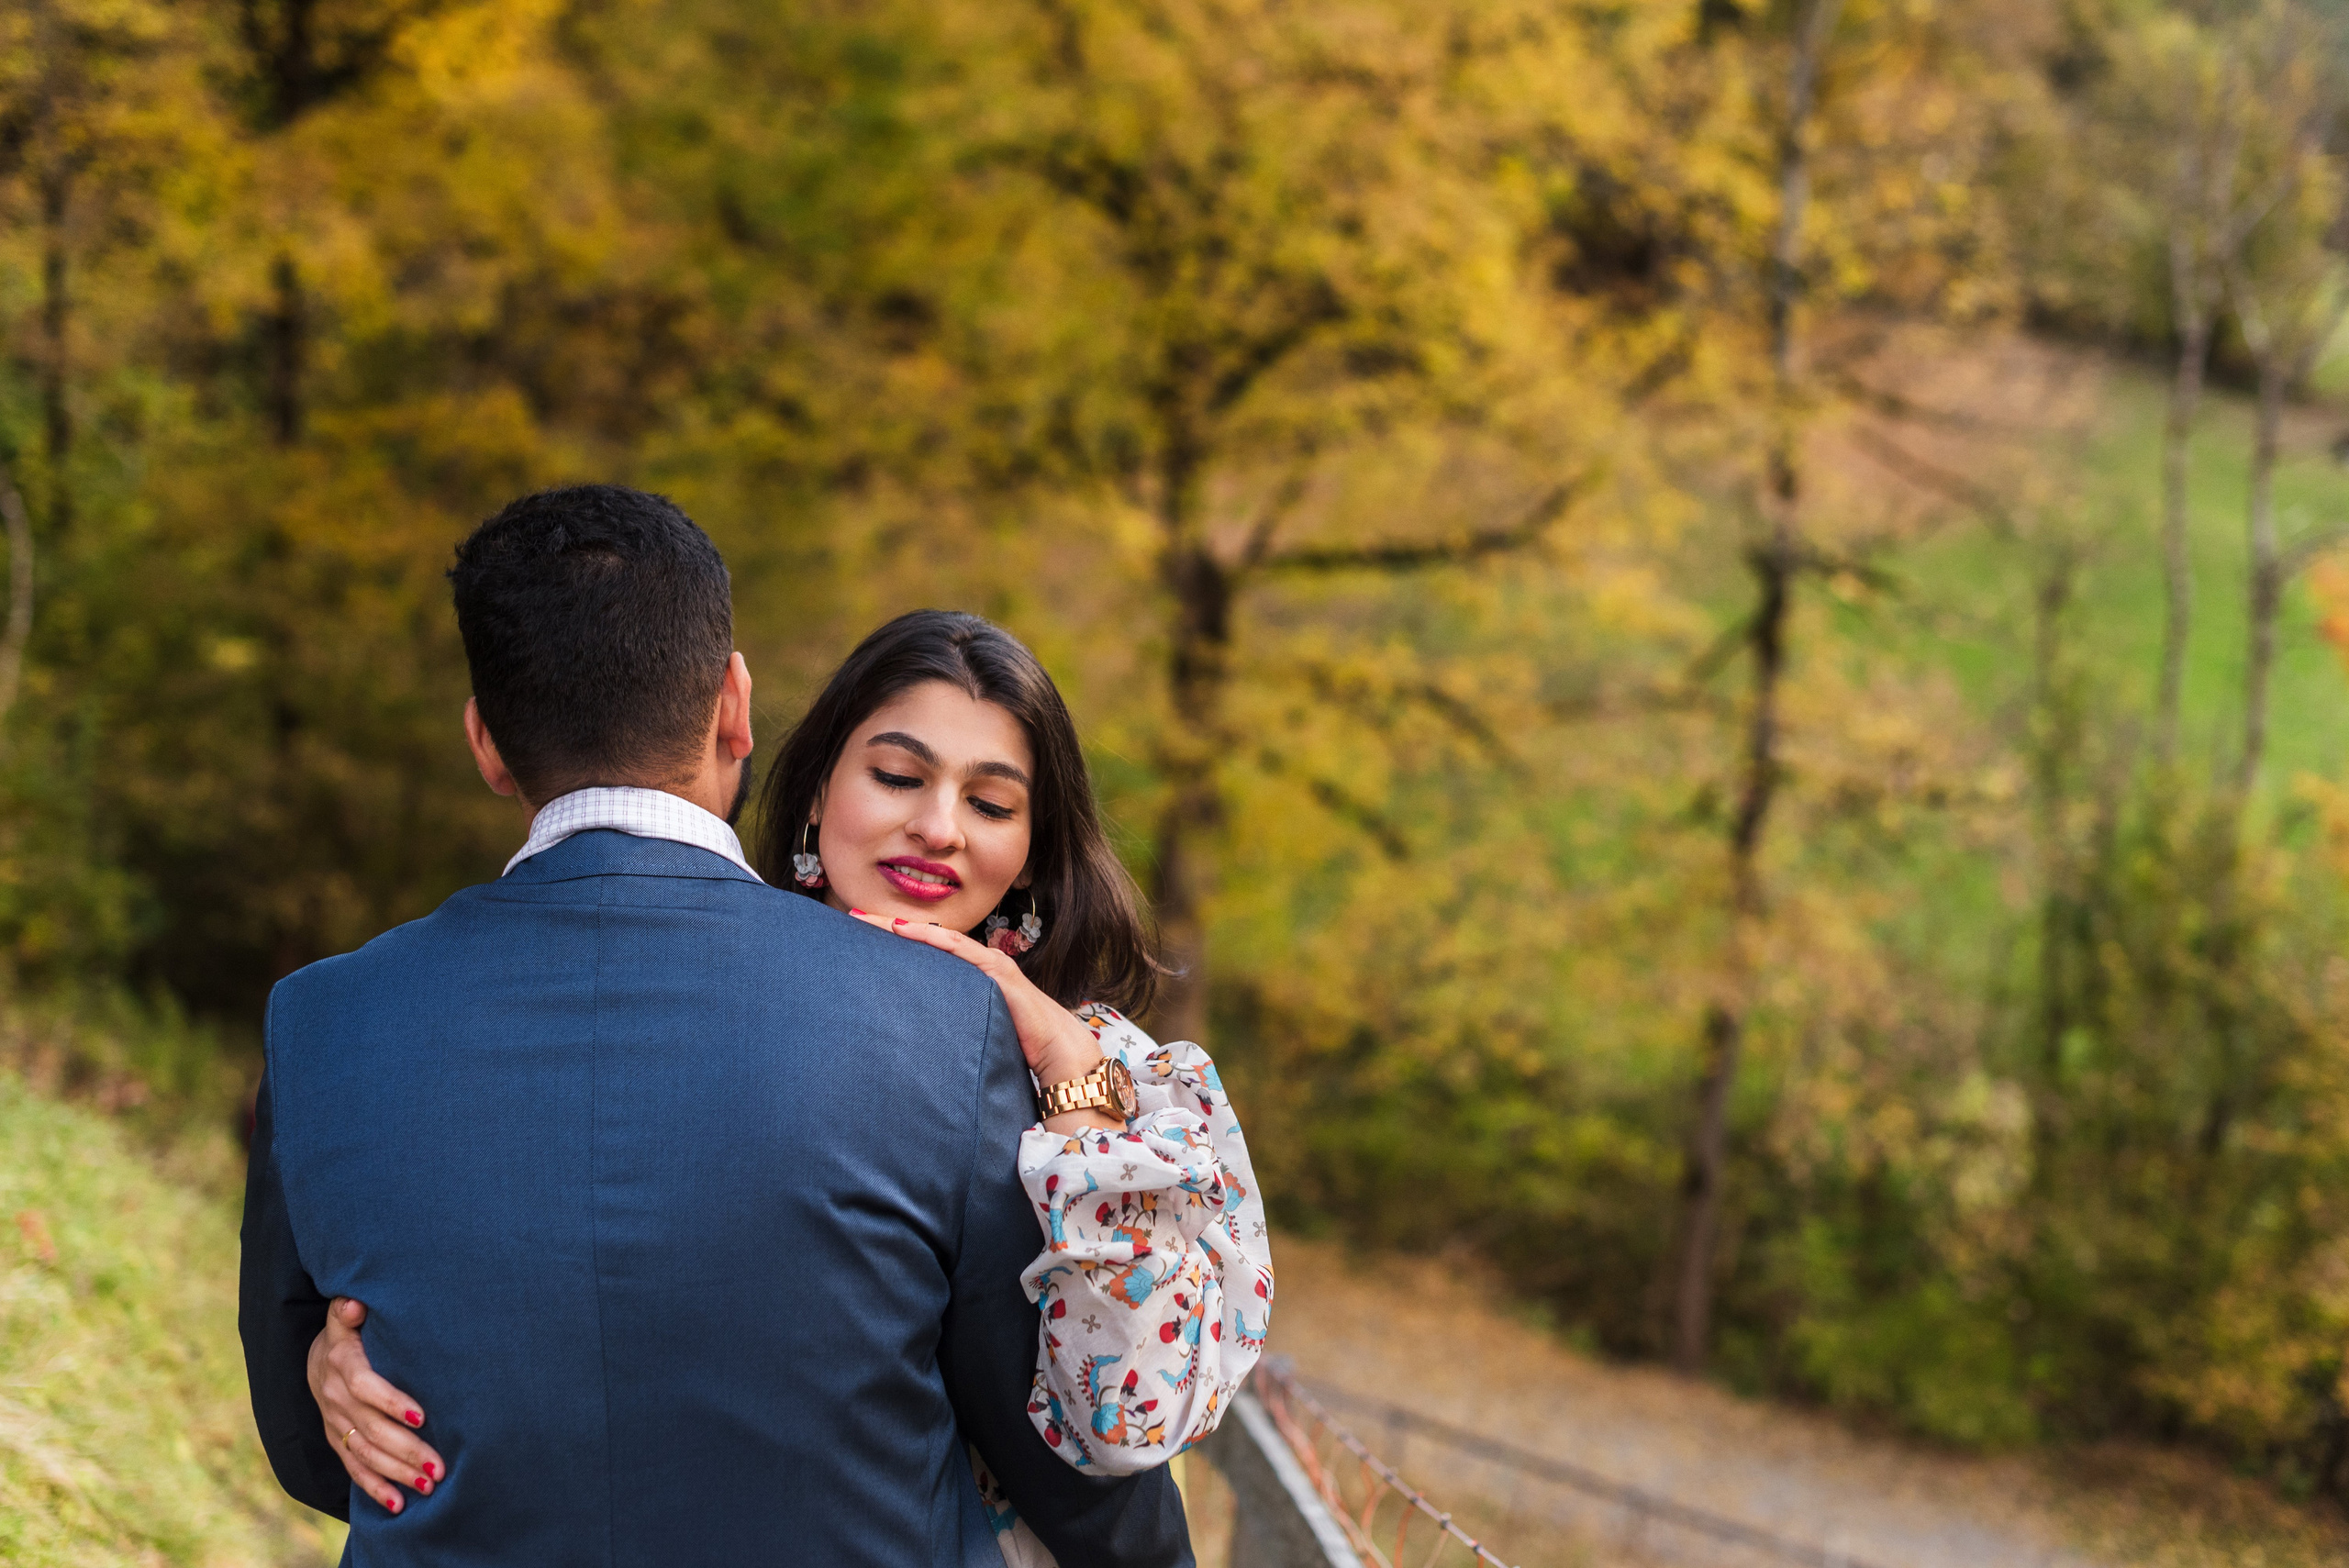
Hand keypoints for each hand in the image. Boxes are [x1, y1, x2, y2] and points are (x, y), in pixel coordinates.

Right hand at [307, 1297, 445, 1510]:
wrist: (317, 1358)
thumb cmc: (350, 1332)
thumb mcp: (344, 1317)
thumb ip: (348, 1311)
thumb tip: (354, 1303)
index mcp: (342, 1365)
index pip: (366, 1386)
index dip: (391, 1401)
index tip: (421, 1415)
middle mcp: (337, 1398)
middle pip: (373, 1429)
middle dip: (407, 1448)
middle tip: (439, 1465)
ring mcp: (336, 1424)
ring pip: (367, 1453)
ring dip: (397, 1472)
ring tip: (429, 1484)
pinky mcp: (338, 1442)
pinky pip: (354, 1469)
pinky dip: (375, 1488)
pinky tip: (398, 1504)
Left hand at [848, 909, 1120, 1133]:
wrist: (1062, 1057)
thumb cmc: (1022, 1049)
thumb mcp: (975, 1034)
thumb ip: (949, 1031)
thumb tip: (913, 1047)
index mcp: (972, 978)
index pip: (928, 952)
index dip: (893, 941)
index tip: (857, 934)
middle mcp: (980, 965)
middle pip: (926, 939)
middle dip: (887, 927)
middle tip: (850, 916)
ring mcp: (991, 965)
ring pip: (939, 938)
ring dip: (903, 927)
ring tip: (867, 920)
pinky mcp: (999, 973)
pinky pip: (960, 950)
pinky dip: (933, 939)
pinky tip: (907, 932)